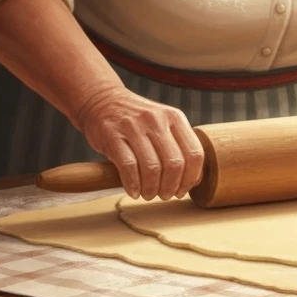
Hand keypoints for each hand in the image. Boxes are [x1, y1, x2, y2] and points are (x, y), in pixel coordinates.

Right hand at [73, 86, 205, 199]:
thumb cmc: (136, 119)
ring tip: (148, 194)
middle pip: (174, 164)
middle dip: (170, 187)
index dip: (191, 178)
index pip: (194, 153)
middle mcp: (157, 120)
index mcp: (174, 117)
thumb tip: (193, 180)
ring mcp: (134, 126)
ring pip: (152, 168)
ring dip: (151, 189)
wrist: (101, 100)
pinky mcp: (113, 135)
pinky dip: (133, 184)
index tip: (182, 191)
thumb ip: (177, 145)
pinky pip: (128, 166)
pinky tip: (133, 191)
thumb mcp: (162, 123)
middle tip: (164, 196)